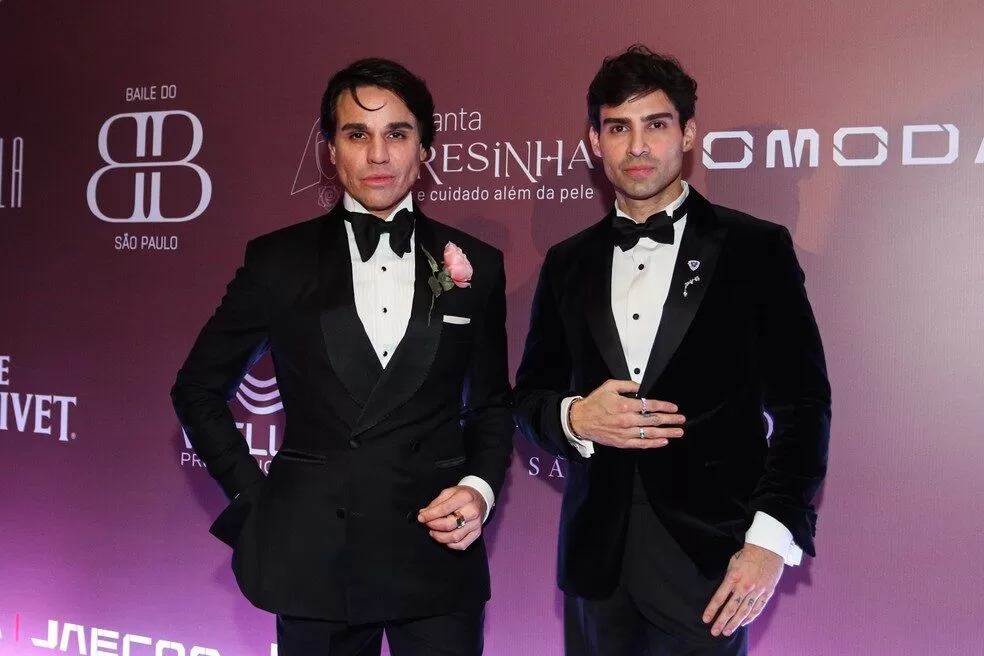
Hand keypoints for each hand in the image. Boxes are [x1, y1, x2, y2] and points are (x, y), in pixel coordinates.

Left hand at [417, 485, 487, 550]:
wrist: (480, 499)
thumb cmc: (463, 495)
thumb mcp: (449, 492)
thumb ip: (436, 503)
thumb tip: (423, 513)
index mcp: (465, 498)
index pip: (444, 509)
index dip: (430, 515)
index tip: (421, 518)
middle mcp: (472, 512)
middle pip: (449, 525)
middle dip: (433, 526)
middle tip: (427, 524)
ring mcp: (476, 524)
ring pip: (454, 537)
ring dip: (440, 537)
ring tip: (433, 532)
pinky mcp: (477, 533)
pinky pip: (462, 545)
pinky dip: (450, 545)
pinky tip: (444, 538)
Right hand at [570, 379, 684, 448]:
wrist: (580, 420)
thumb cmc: (594, 403)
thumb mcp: (609, 386)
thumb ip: (628, 385)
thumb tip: (641, 387)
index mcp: (625, 405)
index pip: (650, 405)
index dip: (664, 406)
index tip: (673, 407)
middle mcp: (627, 420)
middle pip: (654, 420)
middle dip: (670, 420)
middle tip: (681, 419)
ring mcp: (625, 433)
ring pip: (650, 433)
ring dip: (667, 433)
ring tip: (678, 432)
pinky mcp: (622, 442)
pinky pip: (641, 444)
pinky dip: (654, 443)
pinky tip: (663, 441)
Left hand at [703, 544, 783, 636]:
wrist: (768, 549)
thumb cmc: (747, 554)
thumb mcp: (732, 564)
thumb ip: (728, 580)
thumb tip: (724, 594)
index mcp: (734, 577)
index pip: (720, 598)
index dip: (712, 610)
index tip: (706, 619)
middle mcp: (745, 586)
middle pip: (732, 608)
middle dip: (722, 622)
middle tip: (715, 632)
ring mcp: (757, 591)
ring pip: (745, 612)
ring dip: (735, 623)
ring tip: (727, 632)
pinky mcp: (767, 593)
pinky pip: (757, 609)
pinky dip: (750, 618)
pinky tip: (743, 624)